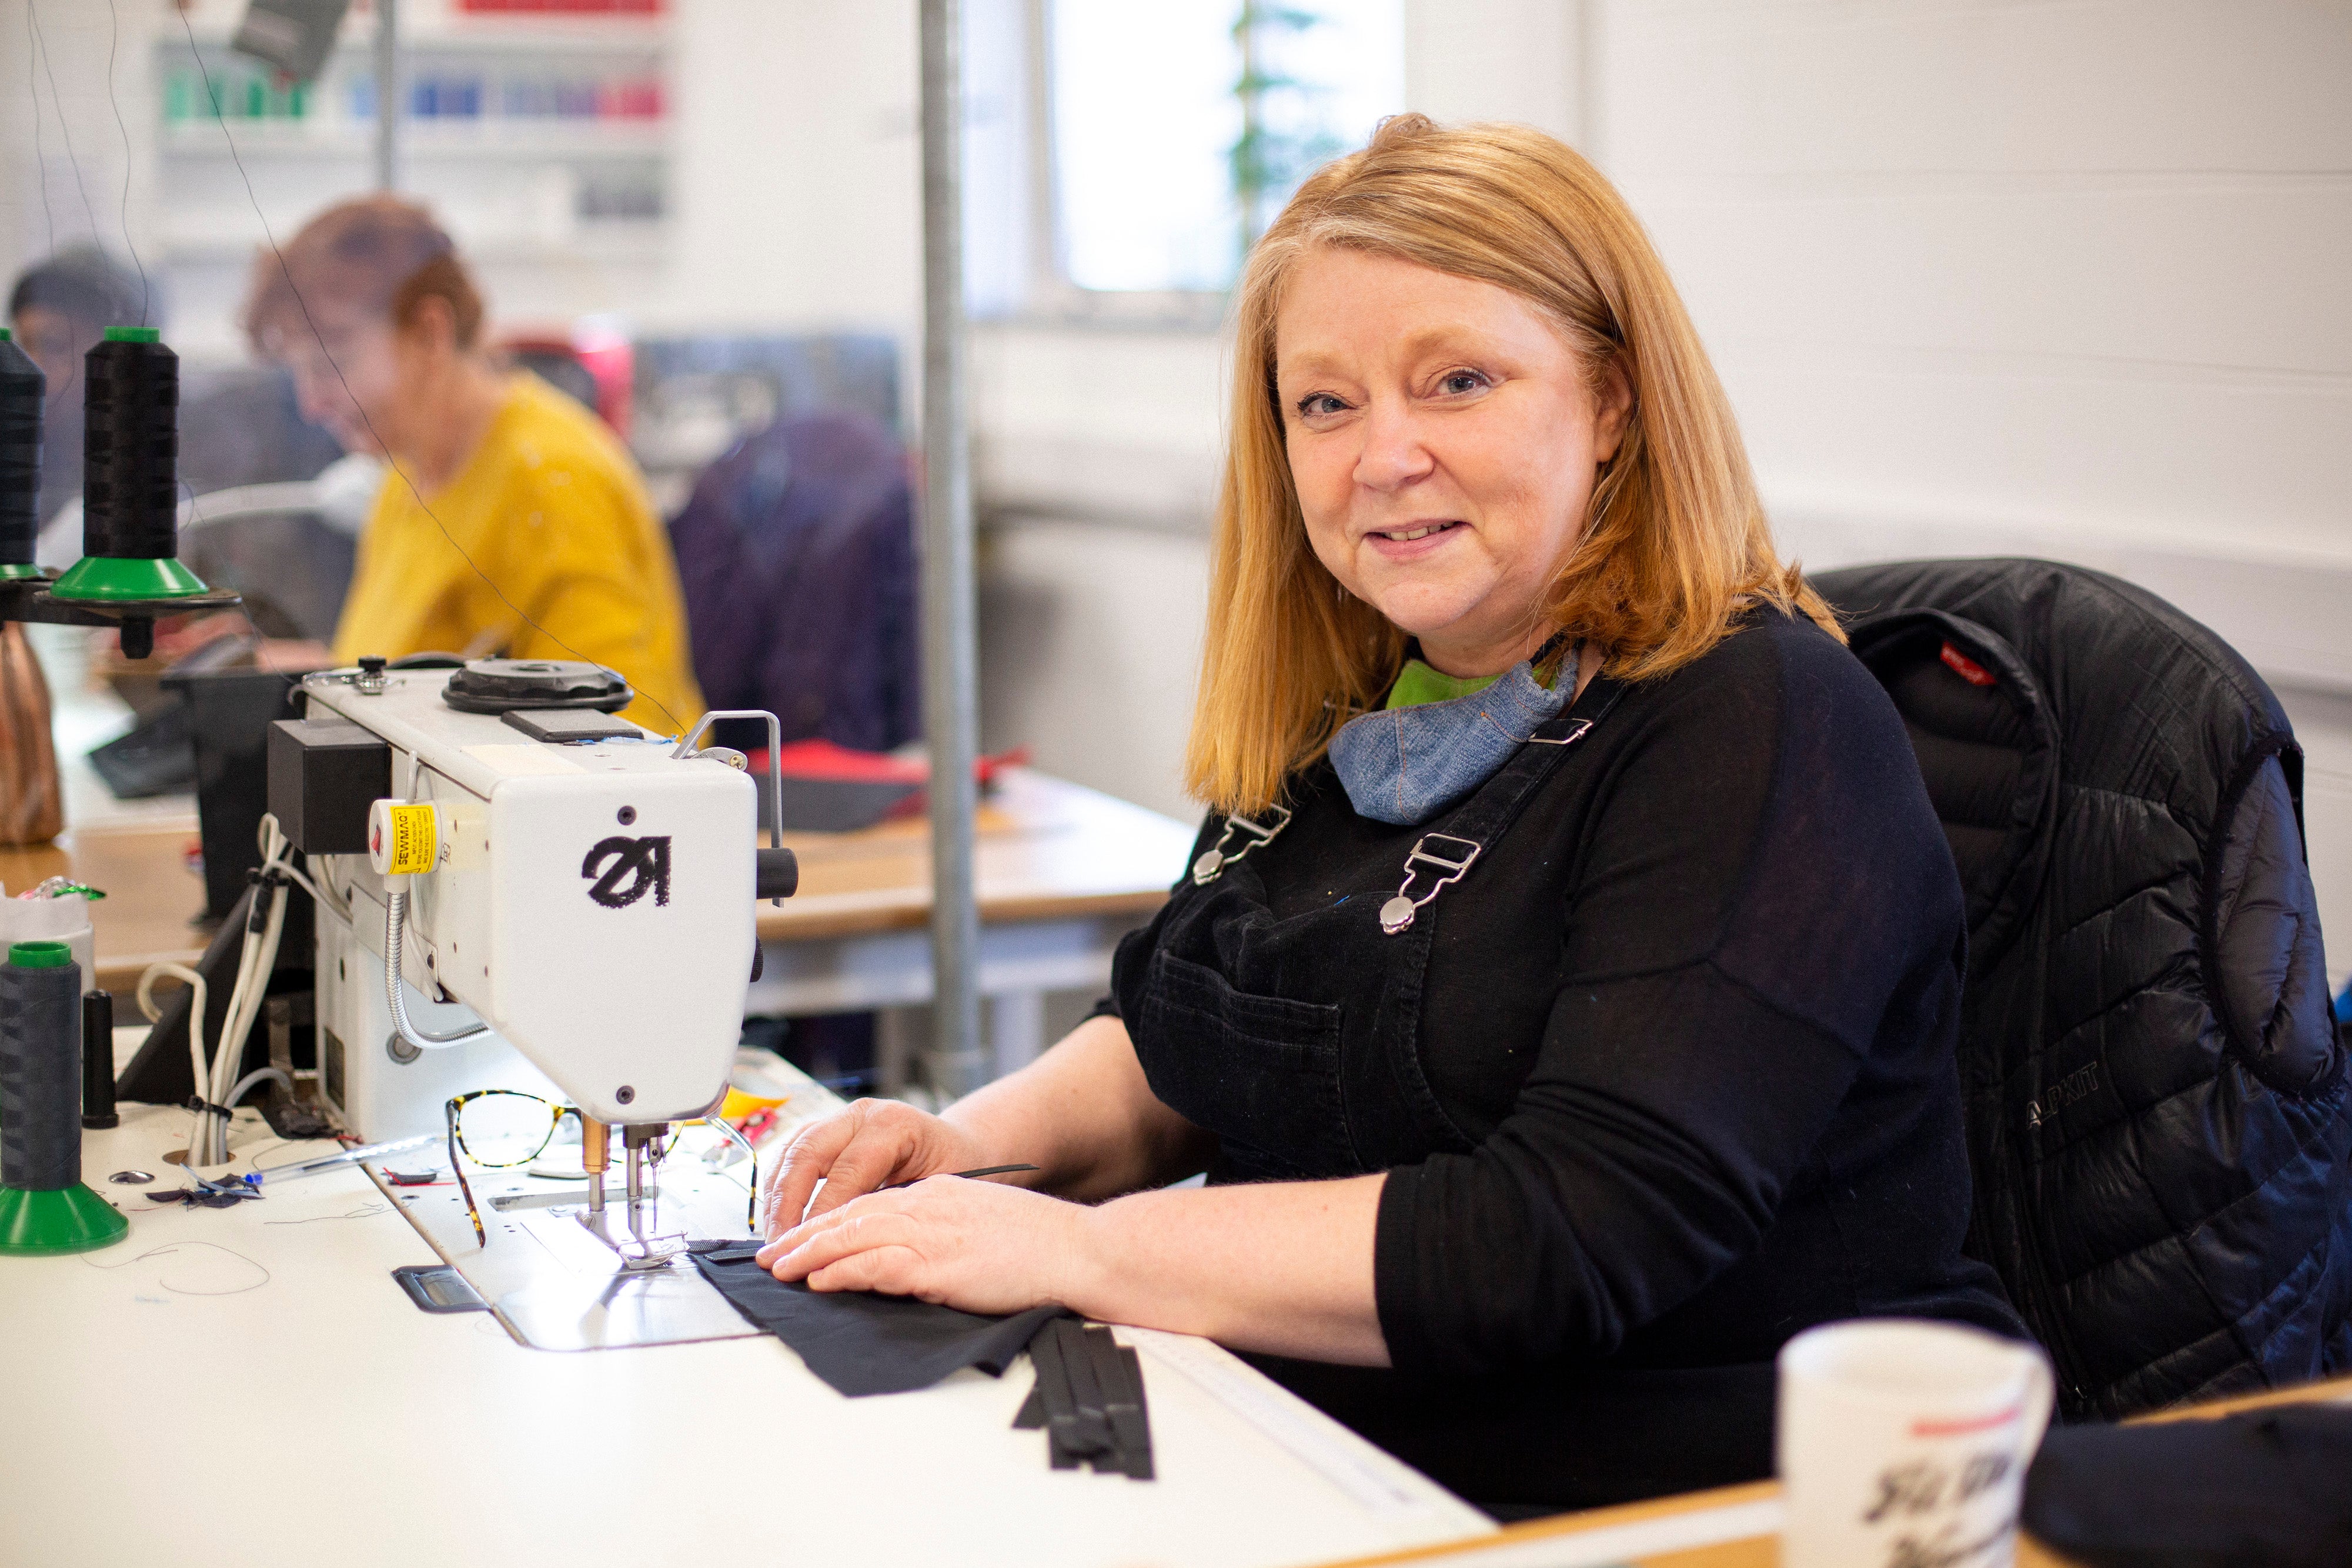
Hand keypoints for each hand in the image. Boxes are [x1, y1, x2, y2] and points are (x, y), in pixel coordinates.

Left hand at [753, 1175, 1093, 1315]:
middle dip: (804, 1236)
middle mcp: (928, 1206)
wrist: (1079, 1249)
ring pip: (854, 1237)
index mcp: (938, 1194)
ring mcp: (933, 1233)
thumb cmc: (1041, 1245)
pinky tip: (821, 1281)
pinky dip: (844, 1273)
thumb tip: (913, 1258)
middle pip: (850, 1216)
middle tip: (770, 1255)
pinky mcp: (940, 1265)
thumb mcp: (982, 1223)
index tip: (800, 1239)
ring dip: (810, 1255)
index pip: (869, 1205)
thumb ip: (944, 1231)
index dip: (828, 1222)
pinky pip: (878, 1266)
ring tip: (780, 1270)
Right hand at [757, 1098, 990, 1239]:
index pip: (848, 1169)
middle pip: (809, 1153)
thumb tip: (855, 1244)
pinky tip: (776, 1217)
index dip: (824, 1210)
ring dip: (776, 1195)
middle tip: (780, 1244)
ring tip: (772, 1236)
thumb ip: (897, 1209)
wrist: (958, 1147)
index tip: (810, 1246)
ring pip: (794, 1150)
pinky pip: (793, 1153)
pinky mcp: (828, 1129)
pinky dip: (779, 1186)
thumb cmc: (956, 1170)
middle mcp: (863, 1114)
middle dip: (787, 1202)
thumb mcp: (938, 1190)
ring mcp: (842, 1118)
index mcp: (894, 1125)